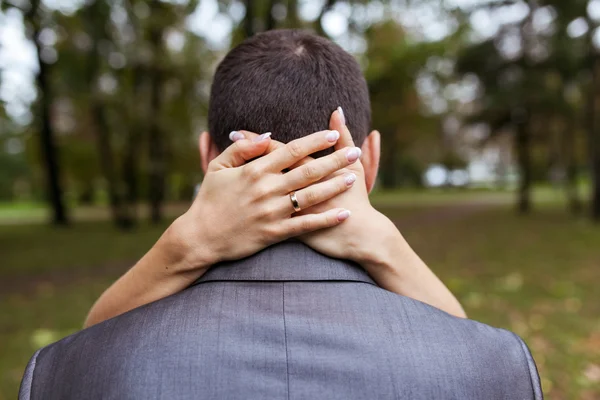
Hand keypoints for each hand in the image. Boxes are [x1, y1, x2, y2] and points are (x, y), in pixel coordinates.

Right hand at [169, 128, 363, 272]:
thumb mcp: (218, 167)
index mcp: (254, 171)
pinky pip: (305, 225)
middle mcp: (266, 190)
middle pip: (308, 171)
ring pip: (310, 196)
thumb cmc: (210, 199)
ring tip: (353, 178)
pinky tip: (343, 214)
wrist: (201, 237)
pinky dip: (325, 219)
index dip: (314, 141)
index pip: (291, 151)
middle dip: (334, 160)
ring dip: (334, 186)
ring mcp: (272, 212)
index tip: (332, 134)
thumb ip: (242, 149)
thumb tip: (269, 137)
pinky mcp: (274, 233)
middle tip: (354, 152)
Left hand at [222, 110, 465, 317]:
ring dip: (242, 179)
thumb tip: (338, 111)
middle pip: (263, 168)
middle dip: (243, 155)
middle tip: (226, 142)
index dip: (256, 141)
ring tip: (221, 170)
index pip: (276, 150)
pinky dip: (249, 206)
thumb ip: (345, 138)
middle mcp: (292, 189)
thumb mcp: (354, 167)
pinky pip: (260, 214)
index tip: (235, 131)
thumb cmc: (358, 199)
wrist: (360, 235)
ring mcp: (286, 210)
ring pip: (259, 192)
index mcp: (306, 172)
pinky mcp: (285, 229)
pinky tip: (236, 200)